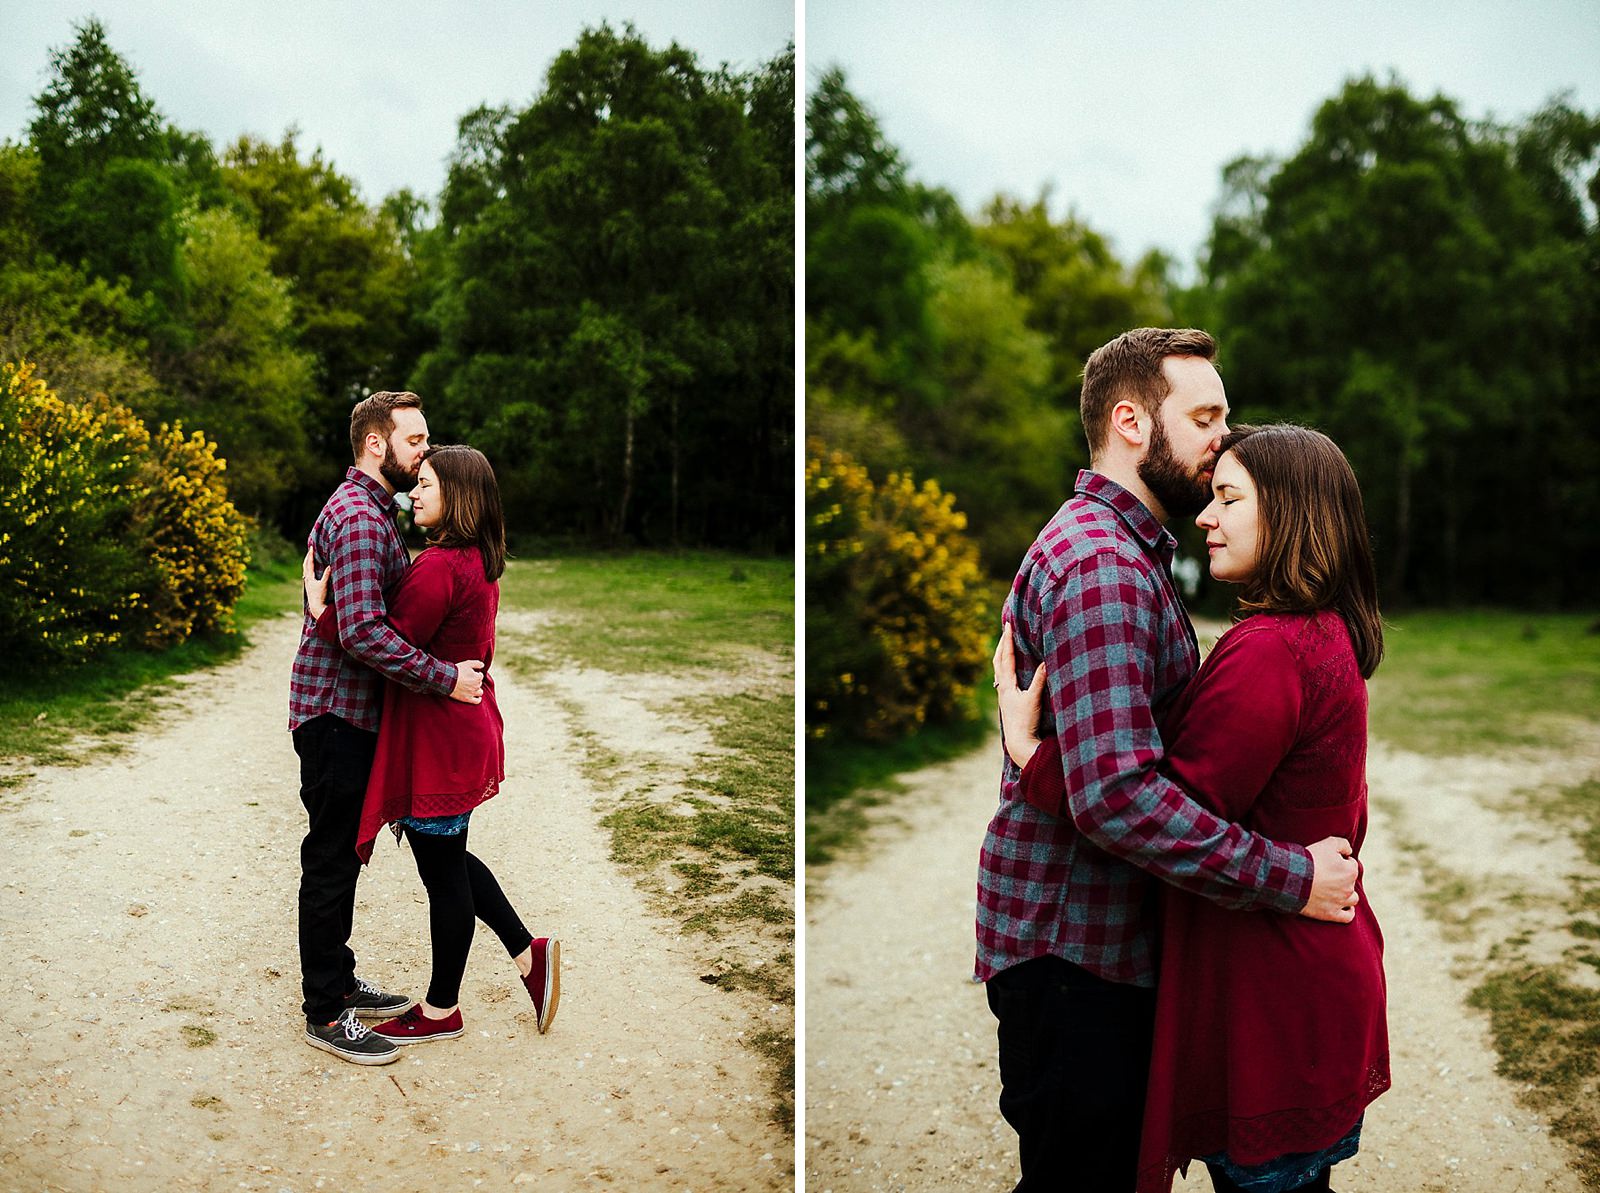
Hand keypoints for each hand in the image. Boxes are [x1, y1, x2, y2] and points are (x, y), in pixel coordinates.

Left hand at [302, 547, 329, 619]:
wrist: (316, 606)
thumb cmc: (320, 596)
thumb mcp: (324, 585)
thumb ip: (327, 575)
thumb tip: (330, 566)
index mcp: (309, 577)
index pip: (309, 563)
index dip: (310, 555)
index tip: (311, 547)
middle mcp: (307, 579)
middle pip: (305, 565)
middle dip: (307, 557)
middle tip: (310, 550)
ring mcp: (307, 582)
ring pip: (305, 569)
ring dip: (307, 562)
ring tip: (309, 557)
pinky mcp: (309, 585)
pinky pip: (307, 573)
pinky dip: (308, 568)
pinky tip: (310, 569)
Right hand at [449, 660, 484, 704]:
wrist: (448, 680)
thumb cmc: (457, 671)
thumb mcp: (468, 663)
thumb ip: (477, 664)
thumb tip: (483, 665)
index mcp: (478, 677)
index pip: (480, 676)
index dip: (476, 674)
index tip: (471, 674)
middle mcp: (476, 686)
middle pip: (479, 683)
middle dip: (476, 681)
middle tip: (469, 680)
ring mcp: (472, 693)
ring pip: (480, 692)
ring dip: (477, 690)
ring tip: (473, 688)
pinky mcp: (467, 699)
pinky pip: (477, 701)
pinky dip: (478, 699)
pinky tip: (477, 697)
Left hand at [992, 621, 1044, 768]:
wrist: (1019, 743)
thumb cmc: (1025, 722)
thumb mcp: (1034, 699)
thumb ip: (1040, 680)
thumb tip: (1046, 661)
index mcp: (1007, 685)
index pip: (1006, 657)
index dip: (1007, 640)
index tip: (1007, 625)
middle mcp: (1002, 688)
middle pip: (998, 661)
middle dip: (1001, 644)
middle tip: (1005, 630)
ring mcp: (1004, 696)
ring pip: (999, 670)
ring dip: (1002, 656)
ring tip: (1006, 645)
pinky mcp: (1008, 702)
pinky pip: (1004, 679)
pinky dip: (1006, 668)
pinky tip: (1011, 671)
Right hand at [1299, 836, 1359, 921]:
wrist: (1292, 877)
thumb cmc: (1310, 858)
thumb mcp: (1328, 843)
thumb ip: (1343, 844)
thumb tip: (1349, 852)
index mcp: (1350, 871)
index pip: (1351, 864)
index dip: (1340, 861)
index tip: (1328, 861)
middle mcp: (1349, 888)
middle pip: (1350, 881)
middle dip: (1341, 877)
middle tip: (1326, 874)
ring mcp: (1341, 902)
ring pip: (1352, 899)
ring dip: (1347, 894)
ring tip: (1334, 890)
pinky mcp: (1331, 914)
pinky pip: (1348, 917)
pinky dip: (1348, 912)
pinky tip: (1344, 908)